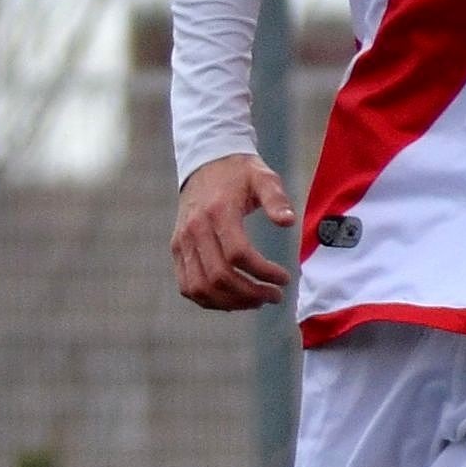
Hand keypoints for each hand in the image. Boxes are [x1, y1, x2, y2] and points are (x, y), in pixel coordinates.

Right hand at [171, 153, 295, 312]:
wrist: (205, 164)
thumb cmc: (239, 174)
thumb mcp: (263, 177)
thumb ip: (276, 198)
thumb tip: (288, 222)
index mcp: (218, 211)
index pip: (238, 254)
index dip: (263, 272)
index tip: (284, 278)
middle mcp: (194, 229)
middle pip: (219, 276)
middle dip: (251, 293)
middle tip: (275, 295)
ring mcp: (182, 241)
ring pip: (201, 287)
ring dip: (231, 302)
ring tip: (256, 301)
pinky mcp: (177, 249)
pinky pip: (187, 286)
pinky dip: (209, 300)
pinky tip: (233, 300)